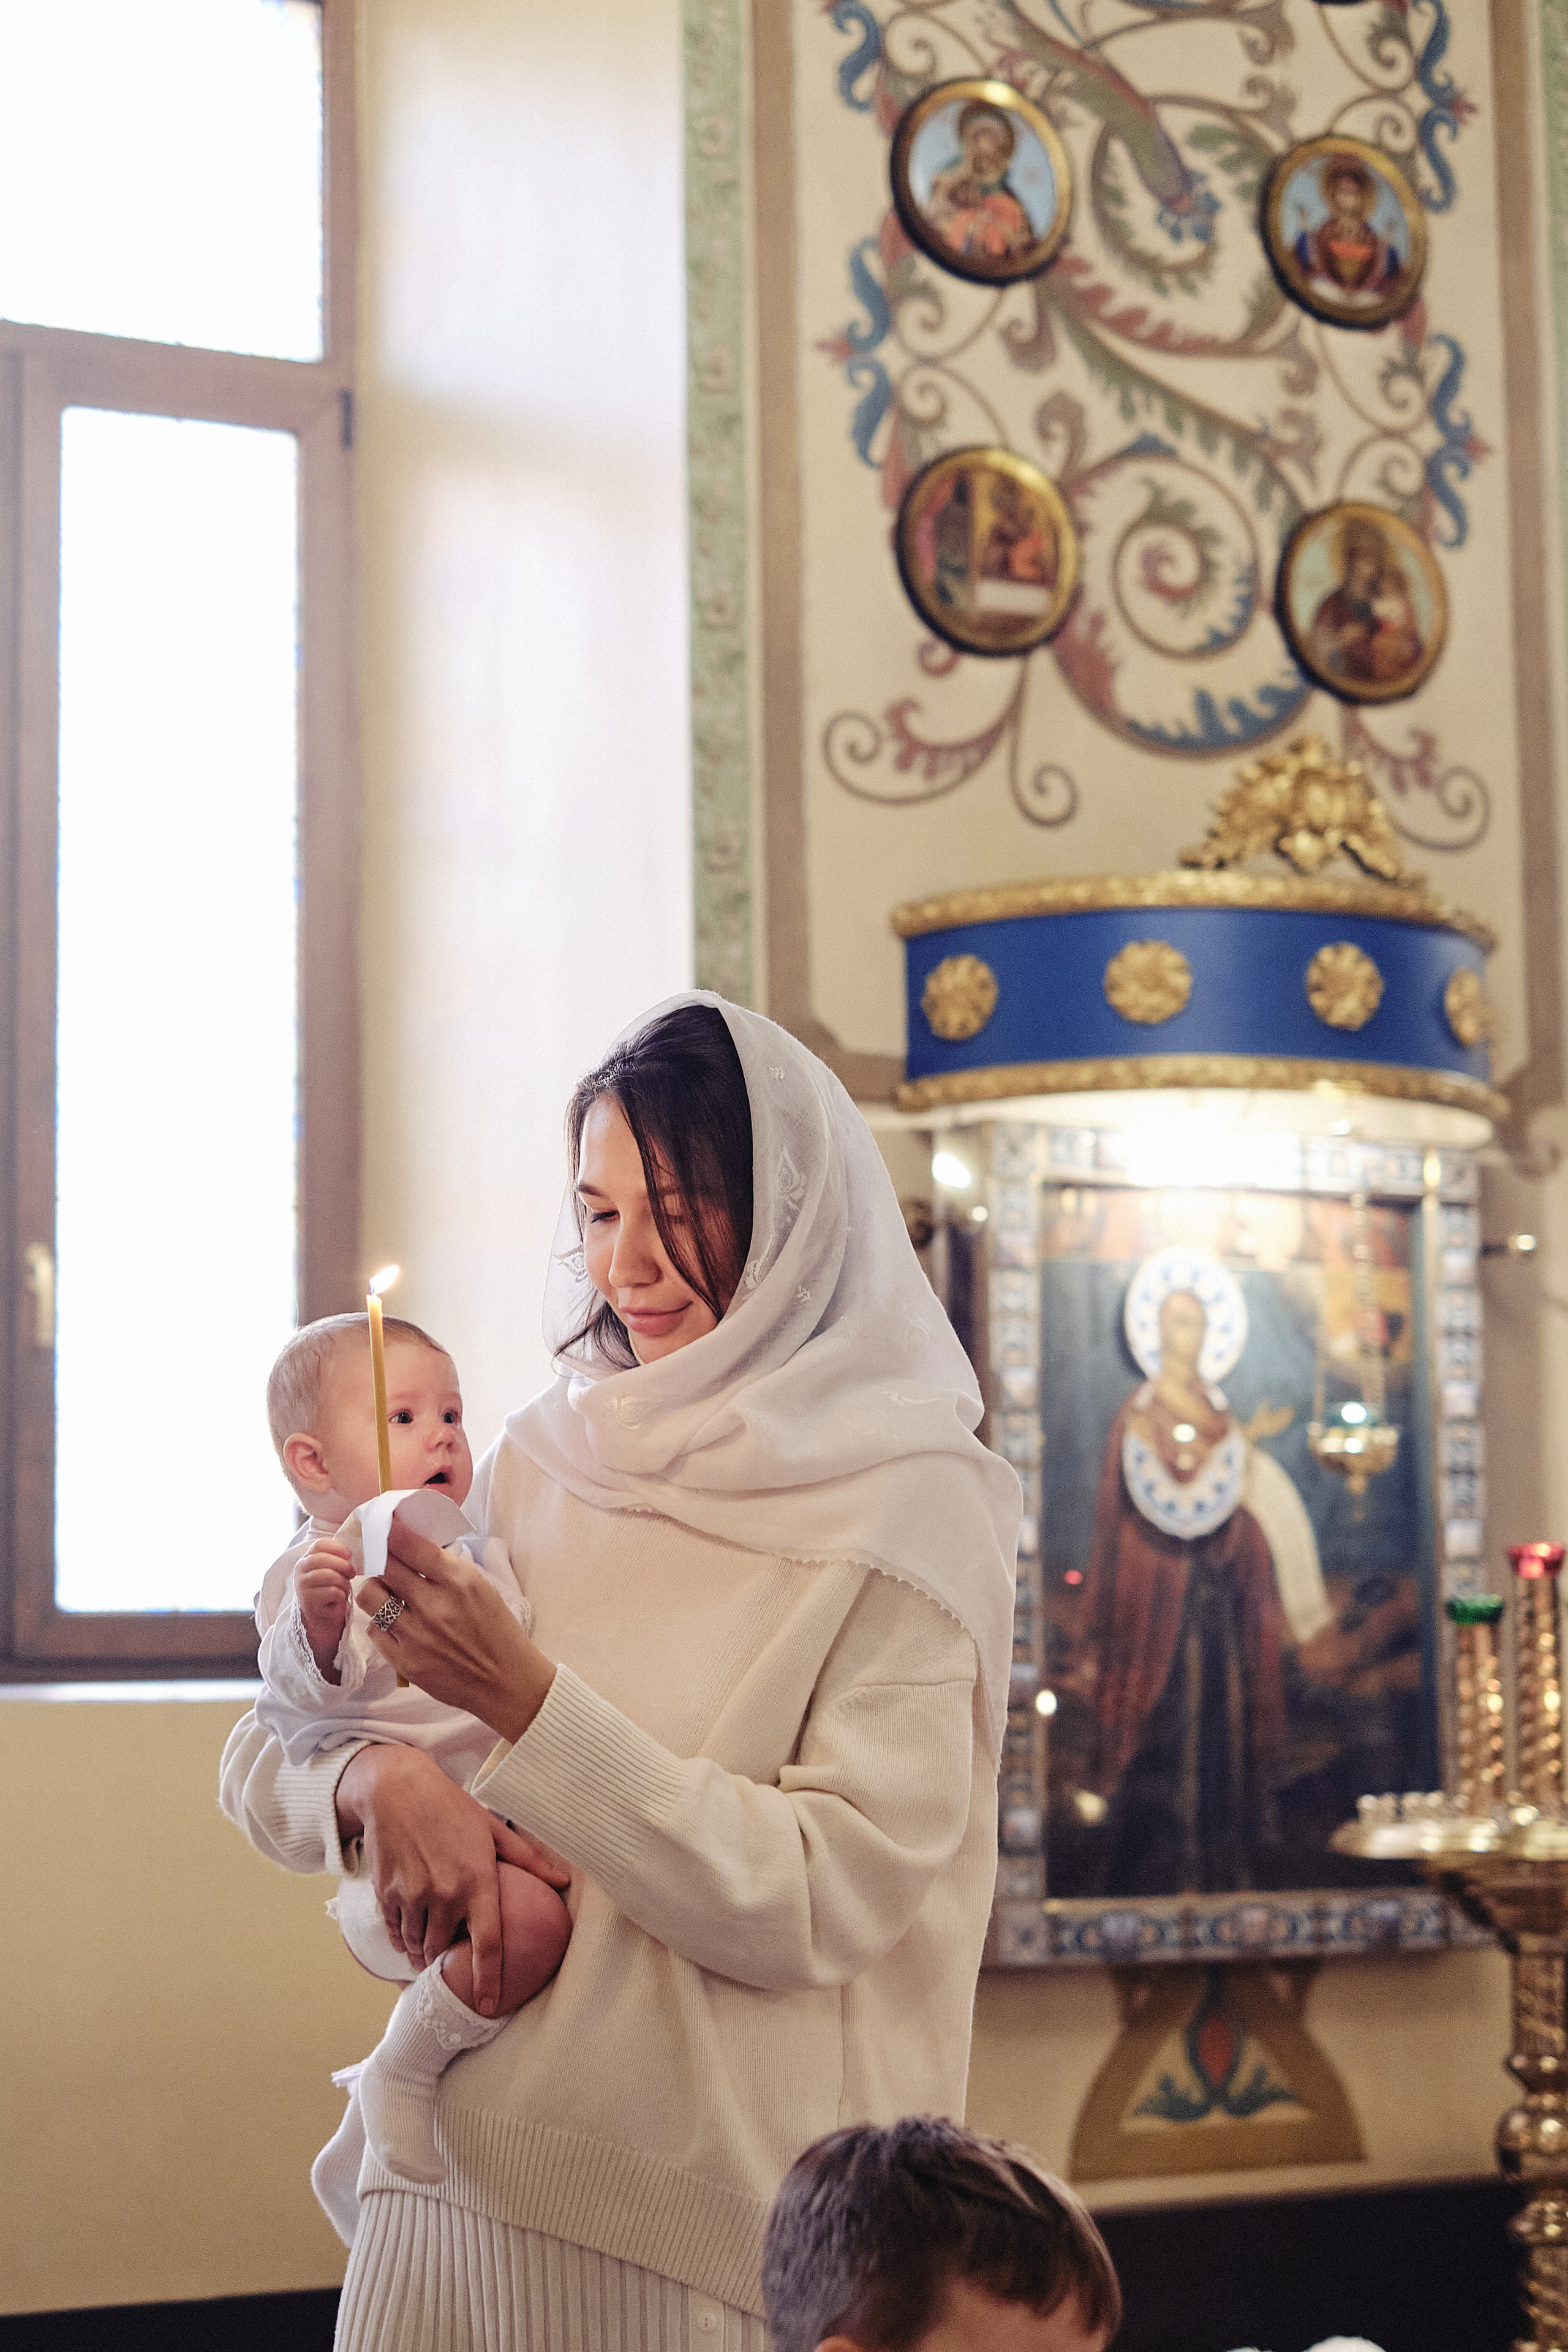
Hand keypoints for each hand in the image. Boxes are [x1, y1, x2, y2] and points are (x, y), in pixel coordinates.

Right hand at [293, 1539, 355, 1680]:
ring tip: (344, 1588)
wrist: (324, 1620)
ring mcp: (301, 1586)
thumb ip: (339, 1559)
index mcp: (306, 1559)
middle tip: (352, 1573)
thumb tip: (358, 1546)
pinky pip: (332, 1591)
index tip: (350, 1555)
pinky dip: (340, 1594)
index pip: (318, 1544)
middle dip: (342, 1565)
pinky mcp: (308, 1601)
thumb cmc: (332, 1591)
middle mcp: (300, 1571)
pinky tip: (339, 1599)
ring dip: (342, 1582)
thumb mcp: (335, 1571)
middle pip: (322, 1558)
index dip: (337, 1548)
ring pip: (328, 1575)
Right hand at [335, 1745, 570, 2013]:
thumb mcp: (493, 1829)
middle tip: (453, 1965)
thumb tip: (564, 1882)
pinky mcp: (386, 1893)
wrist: (397, 1789)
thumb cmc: (451, 1807)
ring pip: (416, 1947)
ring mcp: (412, 1895)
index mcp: (477, 1880)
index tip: (489, 2007)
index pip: (487, 1944)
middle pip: (444, 1952)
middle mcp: (444, 1893)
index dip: (489, 1980)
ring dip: (423, 1956)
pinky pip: (395, 1933)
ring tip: (430, 1954)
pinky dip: (402, 1941)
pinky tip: (409, 1936)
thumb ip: (528, 1860)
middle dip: (447, 1965)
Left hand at [358, 1512, 555, 1743]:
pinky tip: (395, 1622)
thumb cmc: (496, 1630)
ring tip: (386, 1592)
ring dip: (375, 1589)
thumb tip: (411, 1544)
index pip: (410, 1545)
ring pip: (370, 1596)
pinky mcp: (405, 1661)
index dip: (391, 1531)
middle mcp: (434, 1606)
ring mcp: (416, 1635)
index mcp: (459, 1581)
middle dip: (379, 1557)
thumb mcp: (481, 1587)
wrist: (505, 1681)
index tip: (383, 1525)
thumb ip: (446, 1567)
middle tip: (379, 1557)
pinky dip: (381, 1622)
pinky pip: (374, 1630)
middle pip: (385, 1566)